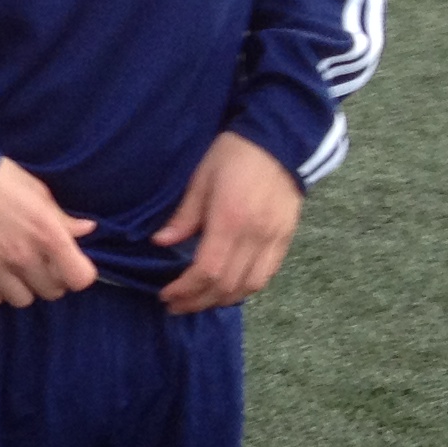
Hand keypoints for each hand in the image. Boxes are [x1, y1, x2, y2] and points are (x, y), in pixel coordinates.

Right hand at [0, 157, 96, 306]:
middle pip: (52, 293)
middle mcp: (26, 258)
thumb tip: (87, 229)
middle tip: (39, 265)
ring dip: (22, 288)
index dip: (78, 273)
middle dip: (50, 280)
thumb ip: (63, 218)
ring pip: (22, 300)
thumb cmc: (1, 180)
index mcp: (49, 236)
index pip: (80, 278)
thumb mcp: (38, 192)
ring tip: (15, 273)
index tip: (69, 264)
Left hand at [152, 132, 302, 312]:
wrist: (279, 141)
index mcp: (230, 220)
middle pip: (227, 285)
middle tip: (176, 305)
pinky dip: (245, 289)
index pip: (207, 271)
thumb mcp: (200, 179)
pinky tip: (227, 289)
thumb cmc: (233, 155)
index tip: (166, 295)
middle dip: (198, 301)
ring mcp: (275, 239)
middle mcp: (255, 236)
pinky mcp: (286, 239)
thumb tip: (161, 243)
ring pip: (250, 286)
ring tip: (199, 301)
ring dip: (222, 300)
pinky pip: (267, 275)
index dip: (185, 290)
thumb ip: (184, 216)